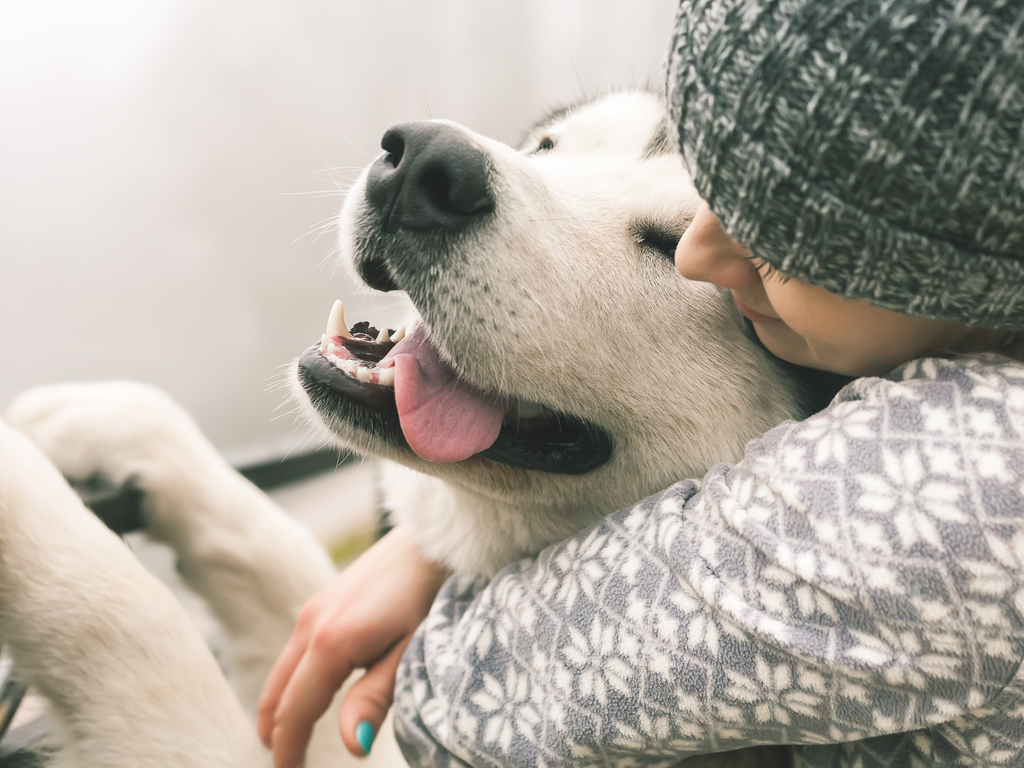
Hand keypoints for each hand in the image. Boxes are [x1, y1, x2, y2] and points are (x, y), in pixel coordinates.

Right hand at [256, 526, 450, 765]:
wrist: (430, 544)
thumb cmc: (429, 598)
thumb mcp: (409, 653)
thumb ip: (375, 699)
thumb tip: (351, 746)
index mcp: (330, 643)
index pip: (294, 711)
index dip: (288, 750)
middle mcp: (310, 625)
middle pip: (277, 694)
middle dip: (276, 734)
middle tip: (286, 766)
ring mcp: (311, 611)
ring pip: (281, 673)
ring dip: (279, 709)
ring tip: (289, 742)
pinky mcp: (320, 604)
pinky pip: (293, 654)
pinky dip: (290, 685)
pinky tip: (306, 699)